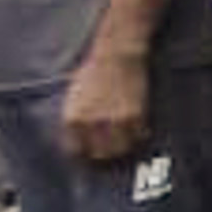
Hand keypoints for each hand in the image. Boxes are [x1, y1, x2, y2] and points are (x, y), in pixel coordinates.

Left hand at [60, 46, 152, 164]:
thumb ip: (76, 118)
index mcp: (72, 119)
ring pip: (120, 150)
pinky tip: (138, 131)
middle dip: (104, 155)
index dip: (84, 153)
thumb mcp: (74, 97)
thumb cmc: (93, 72)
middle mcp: (91, 124)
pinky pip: (138, 137)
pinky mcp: (134, 116)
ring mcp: (114, 122)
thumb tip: (79, 138)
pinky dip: (139, 136)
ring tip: (125, 143)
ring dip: (123, 149)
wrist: (116, 55)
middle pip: (99, 155)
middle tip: (110, 151)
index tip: (90, 153)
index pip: (75, 150)